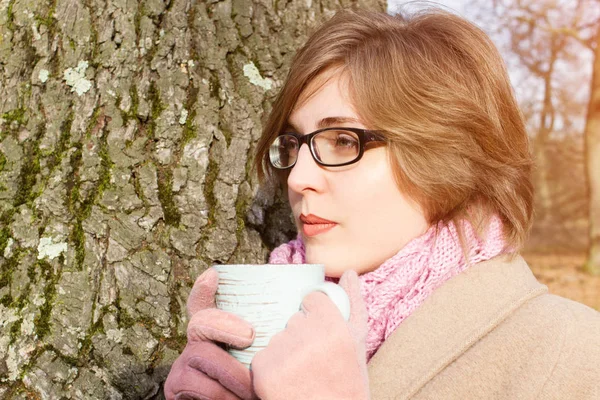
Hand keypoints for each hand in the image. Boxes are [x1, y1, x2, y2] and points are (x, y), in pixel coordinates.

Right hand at [164, 268, 256, 399]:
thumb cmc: (255, 384)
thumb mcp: (262, 359)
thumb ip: (268, 339)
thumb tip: (303, 314)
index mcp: (218, 332)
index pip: (205, 303)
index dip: (205, 289)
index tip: (214, 275)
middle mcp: (197, 341)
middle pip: (201, 320)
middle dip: (225, 323)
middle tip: (249, 335)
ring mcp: (183, 361)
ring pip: (201, 353)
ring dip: (231, 372)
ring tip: (253, 388)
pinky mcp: (176, 384)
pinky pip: (195, 383)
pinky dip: (219, 393)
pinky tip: (236, 399)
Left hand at [251, 270, 368, 399]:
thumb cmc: (348, 383)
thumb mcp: (358, 344)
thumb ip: (354, 303)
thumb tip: (349, 272)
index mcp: (334, 327)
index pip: (311, 299)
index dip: (315, 316)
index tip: (321, 338)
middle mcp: (307, 338)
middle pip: (293, 319)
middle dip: (300, 336)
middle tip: (314, 363)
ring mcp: (283, 354)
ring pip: (276, 337)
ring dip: (284, 352)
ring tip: (301, 375)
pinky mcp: (263, 372)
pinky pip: (261, 356)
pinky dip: (270, 369)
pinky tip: (286, 385)